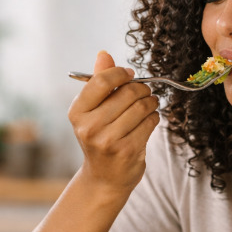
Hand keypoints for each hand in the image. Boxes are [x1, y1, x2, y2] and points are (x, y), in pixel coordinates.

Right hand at [68, 50, 160, 191]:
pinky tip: (149, 120)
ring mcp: (108, 141)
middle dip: (142, 89)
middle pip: (128, 93)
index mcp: (77, 112)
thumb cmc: (100, 137)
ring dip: (151, 103)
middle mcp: (89, 127)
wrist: (104, 178)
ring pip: (142, 107)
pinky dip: (154, 118)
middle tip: (145, 92)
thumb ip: (99, 82)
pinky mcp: (127, 151)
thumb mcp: (93, 111)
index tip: (130, 75)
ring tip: (149, 105)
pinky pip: (150, 123)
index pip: (101, 81)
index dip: (120, 74)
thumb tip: (104, 54)